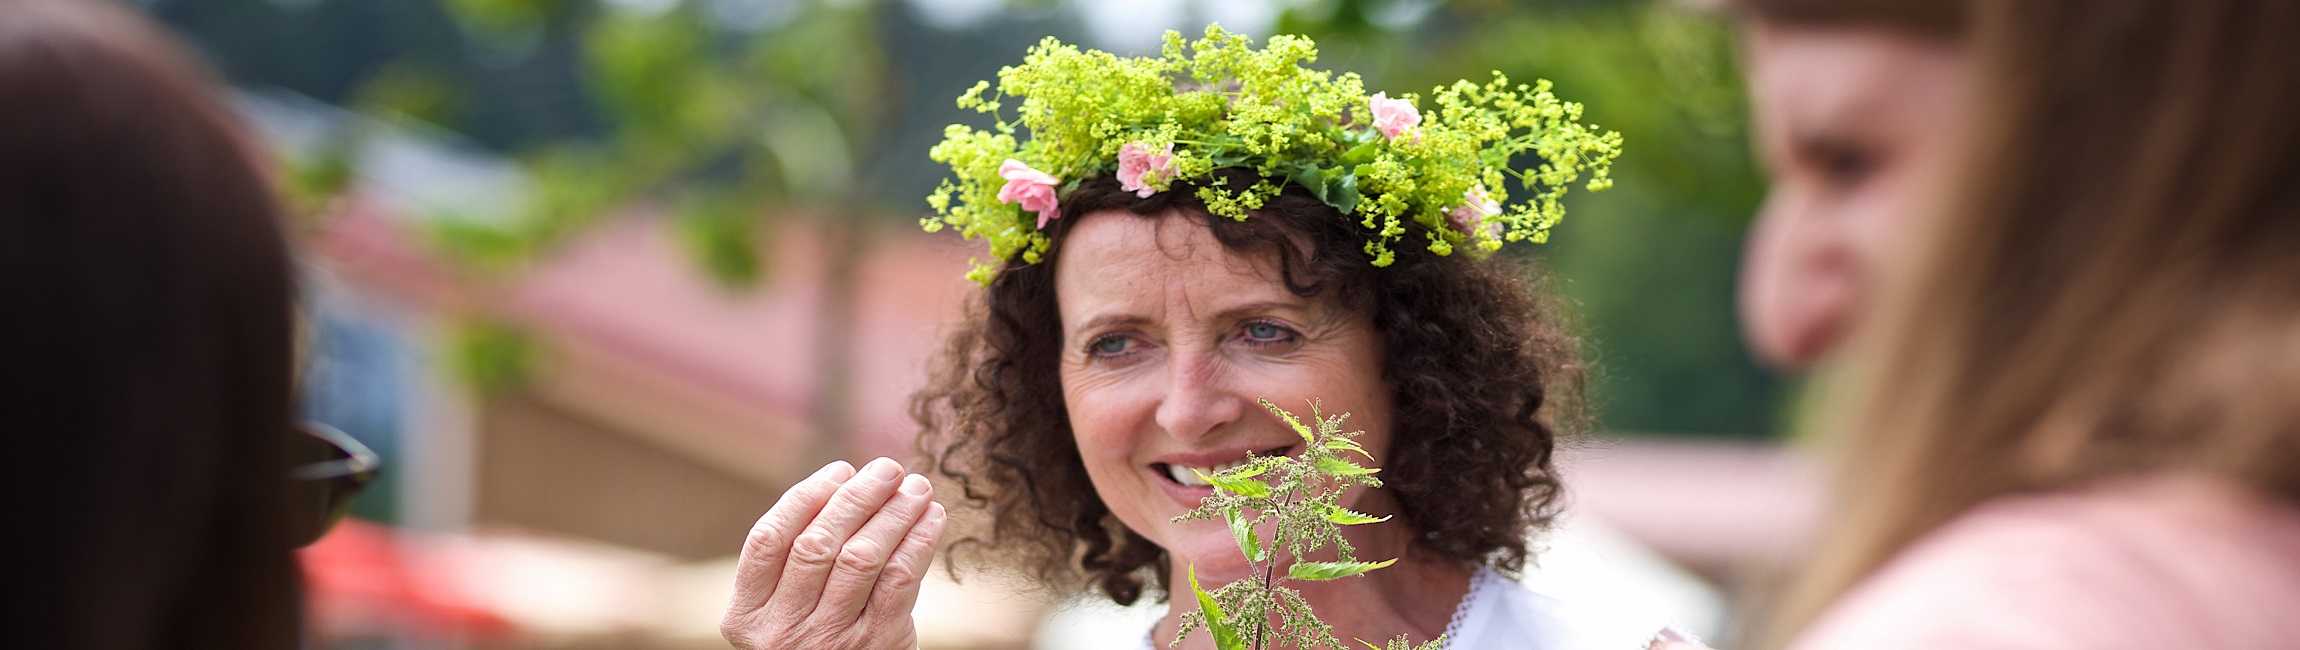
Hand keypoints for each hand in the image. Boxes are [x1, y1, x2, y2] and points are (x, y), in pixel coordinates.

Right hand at [722, 457, 946, 649]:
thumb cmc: (818, 641)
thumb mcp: (787, 612)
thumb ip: (799, 562)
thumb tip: (849, 482)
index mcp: (746, 615)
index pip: (768, 538)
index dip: (806, 497)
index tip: (841, 470)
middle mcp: (781, 629)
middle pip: (818, 543)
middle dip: (857, 496)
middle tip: (888, 469)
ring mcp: (829, 639)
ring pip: (861, 556)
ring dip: (894, 513)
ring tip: (916, 488)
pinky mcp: (877, 644)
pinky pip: (899, 579)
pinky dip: (919, 541)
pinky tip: (932, 518)